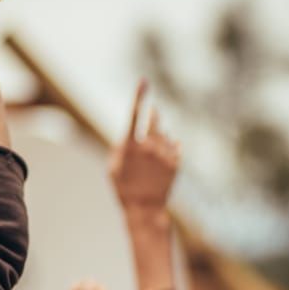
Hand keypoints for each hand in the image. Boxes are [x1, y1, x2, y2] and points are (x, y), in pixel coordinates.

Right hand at [108, 80, 179, 212]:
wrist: (145, 208)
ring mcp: (165, 153)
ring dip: (158, 137)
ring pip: (164, 134)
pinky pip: (175, 146)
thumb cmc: (124, 188)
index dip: (138, 96)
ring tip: (151, 156)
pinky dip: (169, 149)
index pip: (134, 114)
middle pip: (153, 120)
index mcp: (131, 146)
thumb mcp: (112, 167)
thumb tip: (129, 134)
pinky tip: (161, 162)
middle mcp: (150, 146)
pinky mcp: (176, 162)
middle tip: (151, 114)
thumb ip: (119, 147)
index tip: (143, 81)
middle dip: (151, 116)